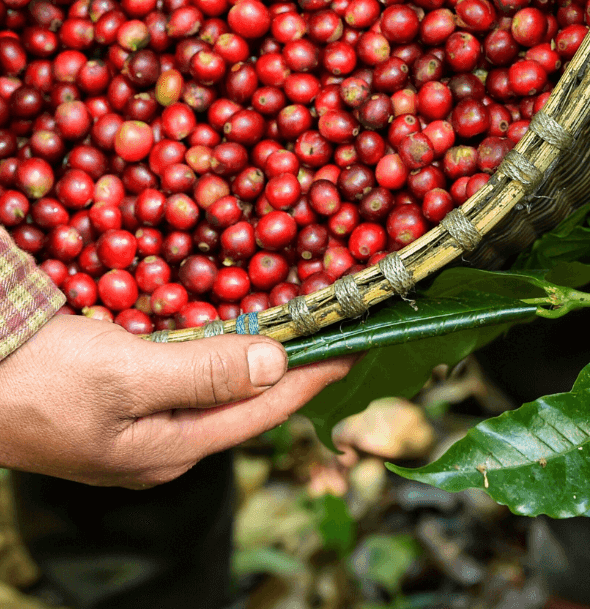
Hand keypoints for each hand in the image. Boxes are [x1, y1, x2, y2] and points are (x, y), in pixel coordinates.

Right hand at [0, 313, 352, 486]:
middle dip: (294, 369)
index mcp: (170, 451)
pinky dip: (222, 351)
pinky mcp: (123, 401)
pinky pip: (191, 375)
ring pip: (221, 388)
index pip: (263, 413)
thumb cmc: (42, 380)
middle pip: (247, 404)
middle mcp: (164, 446)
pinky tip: (238, 330)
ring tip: (303, 329)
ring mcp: (142, 426)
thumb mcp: (129, 375)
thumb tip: (278, 367)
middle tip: (336, 332)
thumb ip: (206, 373)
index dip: (314, 378)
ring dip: (261, 358)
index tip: (356, 347)